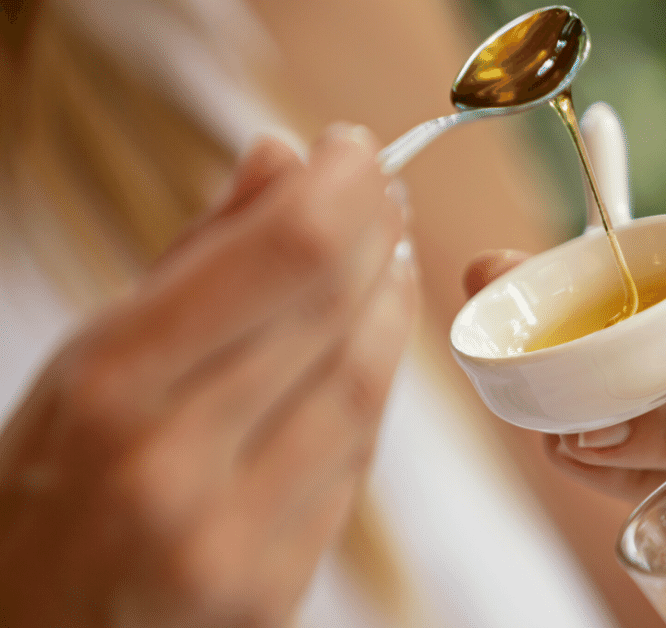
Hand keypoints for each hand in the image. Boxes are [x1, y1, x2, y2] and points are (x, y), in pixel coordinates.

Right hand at [0, 124, 414, 625]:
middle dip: (376, 234)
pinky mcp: (273, 590)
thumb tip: (283, 158)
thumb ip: (194, 259)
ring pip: (362, 389)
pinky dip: (371, 389)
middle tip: (385, 194)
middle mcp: (174, 465)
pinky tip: (370, 346)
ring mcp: (232, 539)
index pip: (286, 256)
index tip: (357, 150)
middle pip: (335, 313)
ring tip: (388, 260)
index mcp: (110, 387)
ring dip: (390, 309)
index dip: (345, 187)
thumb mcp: (84, 361)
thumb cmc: (41, 491)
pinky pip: (353, 463)